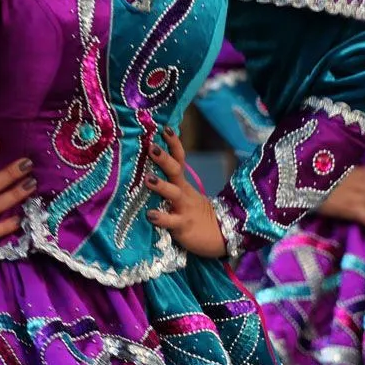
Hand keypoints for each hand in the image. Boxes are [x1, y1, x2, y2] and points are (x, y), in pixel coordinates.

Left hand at [146, 128, 227, 257]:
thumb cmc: (194, 213)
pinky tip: (150, 215)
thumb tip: (145, 169)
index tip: (165, 128)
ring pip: (173, 194)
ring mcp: (184, 208)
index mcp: (183, 184)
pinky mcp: (183, 226)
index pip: (179, 159)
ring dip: (161, 185)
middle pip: (175, 171)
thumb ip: (169, 184)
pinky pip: (171, 221)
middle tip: (151, 147)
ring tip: (147, 178)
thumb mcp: (184, 195)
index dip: (173, 144)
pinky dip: (161, 217)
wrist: (220, 236)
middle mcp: (183, 192)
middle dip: (164, 158)